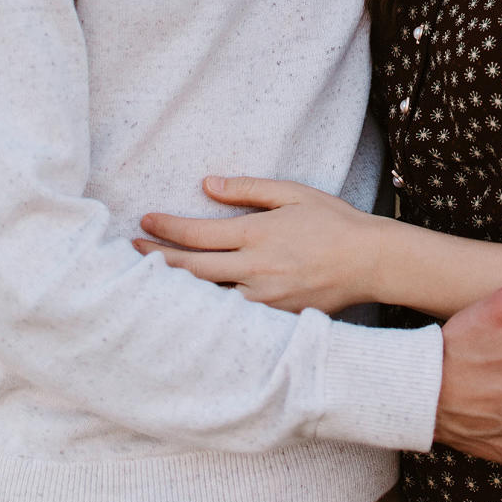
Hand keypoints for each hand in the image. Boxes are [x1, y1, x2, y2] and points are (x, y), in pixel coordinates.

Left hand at [134, 175, 378, 314]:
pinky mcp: (275, 318)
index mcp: (257, 234)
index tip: (144, 220)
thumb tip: (207, 184)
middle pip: (191, 269)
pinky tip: (186, 305)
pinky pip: (231, 316)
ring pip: (206, 298)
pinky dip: (205, 309)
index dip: (165, 227)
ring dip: (174, 289)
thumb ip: (247, 189)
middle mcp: (255, 268)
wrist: (370, 261)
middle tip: (130, 249)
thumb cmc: (333, 221)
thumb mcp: (291, 193)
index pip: (197, 234)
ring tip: (146, 281)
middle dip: (155, 258)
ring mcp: (264, 298)